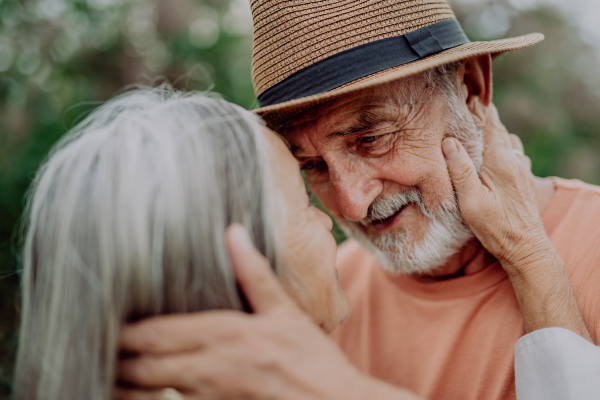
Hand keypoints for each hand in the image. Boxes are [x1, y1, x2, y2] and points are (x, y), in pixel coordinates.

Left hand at [116, 225, 419, 399]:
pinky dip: (151, 398)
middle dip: (117, 356)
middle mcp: (208, 367)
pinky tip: (144, 390)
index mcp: (223, 334)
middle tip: (98, 344)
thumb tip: (233, 233)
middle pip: (144, 364)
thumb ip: (254, 272)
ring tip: (110, 367)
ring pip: (151, 389)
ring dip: (127, 379)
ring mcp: (209, 394)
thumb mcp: (285, 311)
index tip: (108, 321)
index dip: (125, 331)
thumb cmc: (310, 359)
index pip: (156, 334)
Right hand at [442, 104, 590, 340]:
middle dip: (481, 118)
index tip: (465, 93)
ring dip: (491, 133)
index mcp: (500, 161)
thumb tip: (449, 141)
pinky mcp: (524, 178)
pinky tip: (491, 156)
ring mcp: (522, 168)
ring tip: (473, 133)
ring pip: (506, 140)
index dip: (478, 106)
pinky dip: (500, 147)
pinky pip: (513, 153)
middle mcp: (514, 159)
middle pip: (498, 128)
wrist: (525, 248)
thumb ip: (460, 170)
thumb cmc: (495, 227)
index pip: (490, 122)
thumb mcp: (471, 201)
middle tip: (462, 111)